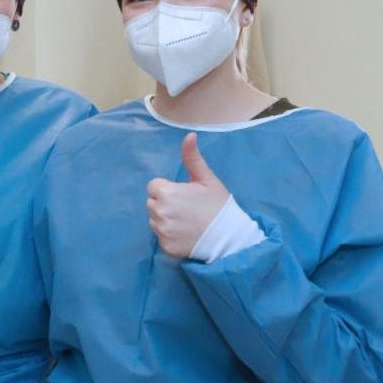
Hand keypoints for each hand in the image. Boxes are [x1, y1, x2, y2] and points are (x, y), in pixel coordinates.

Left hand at [147, 133, 229, 257]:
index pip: (154, 186)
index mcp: (167, 193)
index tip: (183, 194)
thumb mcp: (207, 178)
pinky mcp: (165, 246)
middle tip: (186, 208)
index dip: (168, 189)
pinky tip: (185, 233)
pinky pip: (160, 237)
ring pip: (154, 220)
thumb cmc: (218, 205)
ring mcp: (162, 231)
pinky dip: (169, 235)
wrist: (229, 237)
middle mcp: (160, 212)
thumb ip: (192, 158)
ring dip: (165, 219)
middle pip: (152, 203)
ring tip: (186, 221)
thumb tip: (189, 135)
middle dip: (164, 203)